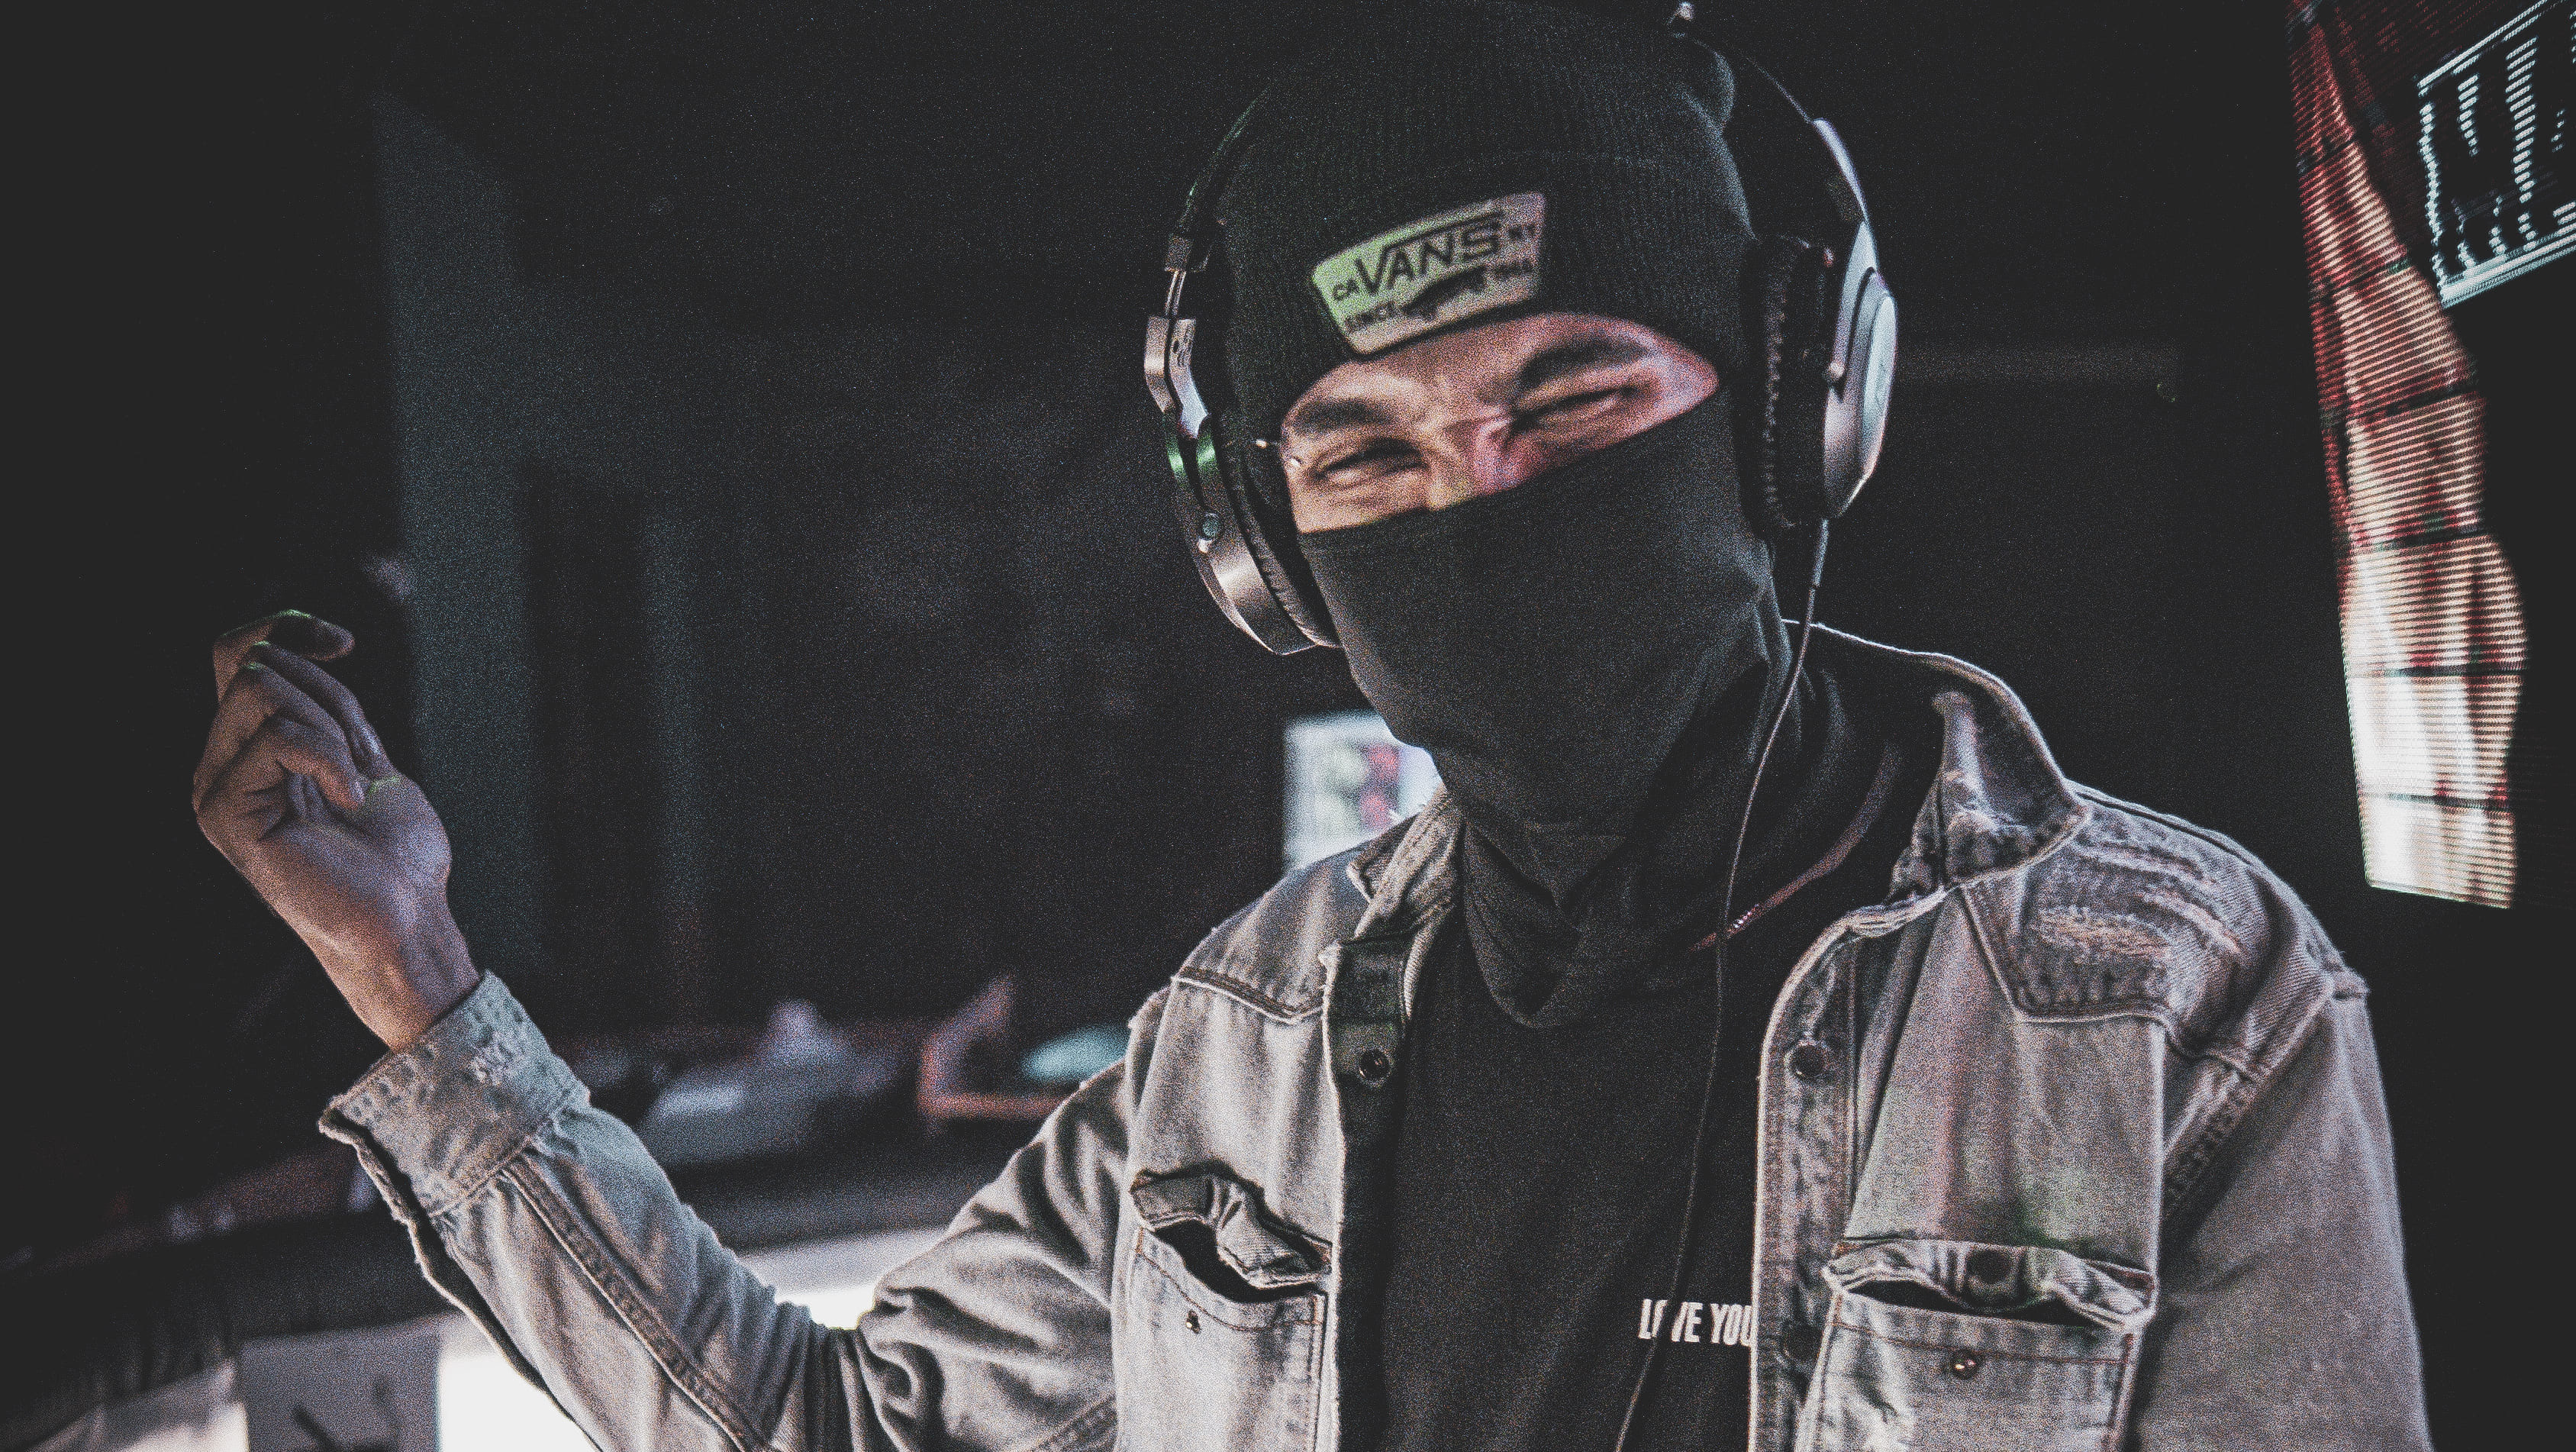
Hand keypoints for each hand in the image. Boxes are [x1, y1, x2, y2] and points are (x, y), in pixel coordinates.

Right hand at [194, 612, 478, 1046]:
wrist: (407, 918)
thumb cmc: (394, 852)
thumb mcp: (362, 754)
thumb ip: (324, 706)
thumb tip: (298, 643)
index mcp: (246, 749)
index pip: (235, 653)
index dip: (284, 627)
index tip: (342, 643)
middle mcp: (217, 766)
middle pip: (255, 665)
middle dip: (329, 697)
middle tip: (362, 761)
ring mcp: (215, 791)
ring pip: (263, 691)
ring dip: (332, 728)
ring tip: (355, 786)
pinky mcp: (227, 815)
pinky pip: (277, 737)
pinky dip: (333, 757)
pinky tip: (353, 799)